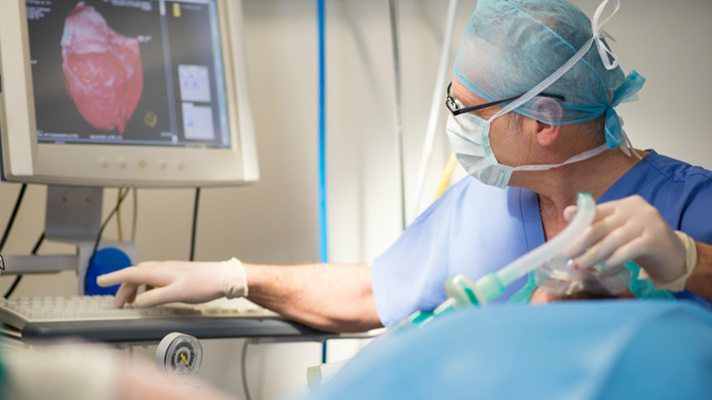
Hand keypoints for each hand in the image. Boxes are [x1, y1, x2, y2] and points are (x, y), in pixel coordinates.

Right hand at [97, 258, 246, 307]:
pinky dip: (148, 288)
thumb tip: (137, 303)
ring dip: (136, 288)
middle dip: (124, 289)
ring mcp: (172, 271)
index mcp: (161, 272)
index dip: (114, 278)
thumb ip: (155, 298)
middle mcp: (164, 268)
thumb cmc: (204, 284)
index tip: (99, 281)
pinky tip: (152, 298)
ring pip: (146, 277)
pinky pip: (156, 279)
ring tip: (133, 303)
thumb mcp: (178, 294)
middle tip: (119, 305)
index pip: (131, 273)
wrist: (225, 278)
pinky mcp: (179, 275)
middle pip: (136, 275)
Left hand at [563, 195, 686, 284]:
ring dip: (594, 254)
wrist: (674, 256)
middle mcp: (637, 209)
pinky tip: (606, 265)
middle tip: (567, 255)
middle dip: (581, 242)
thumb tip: (567, 212)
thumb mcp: (616, 230)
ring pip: (614, 239)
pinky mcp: (656, 239)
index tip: (563, 242)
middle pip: (602, 226)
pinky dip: (616, 257)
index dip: (578, 227)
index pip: (596, 212)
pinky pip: (631, 248)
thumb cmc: (639, 242)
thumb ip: (596, 222)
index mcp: (624, 204)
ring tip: (581, 265)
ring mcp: (648, 222)